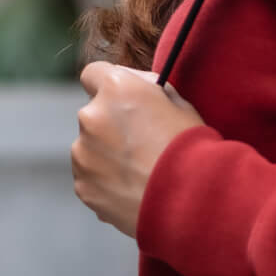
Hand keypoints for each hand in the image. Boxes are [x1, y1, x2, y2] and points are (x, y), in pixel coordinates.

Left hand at [71, 62, 207, 238]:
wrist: (192, 202)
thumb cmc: (191, 148)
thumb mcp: (178, 103)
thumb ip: (148, 90)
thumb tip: (136, 90)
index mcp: (115, 88)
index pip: (93, 74)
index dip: (108, 87)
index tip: (121, 101)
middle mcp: (90, 116)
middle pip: (93, 113)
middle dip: (110, 124)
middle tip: (140, 144)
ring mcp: (83, 153)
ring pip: (89, 148)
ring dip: (106, 155)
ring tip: (140, 172)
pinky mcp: (83, 186)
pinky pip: (91, 178)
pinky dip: (106, 182)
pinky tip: (133, 190)